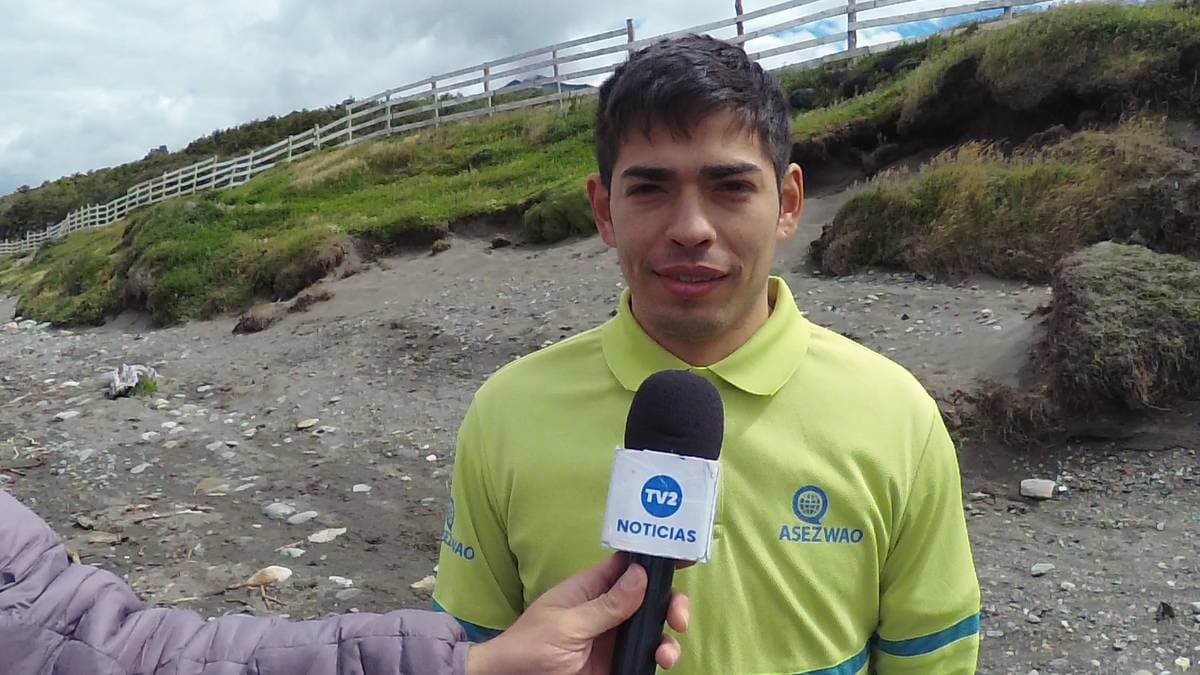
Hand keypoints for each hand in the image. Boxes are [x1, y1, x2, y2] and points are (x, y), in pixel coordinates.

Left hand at [465, 553, 689, 674]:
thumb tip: (641, 575)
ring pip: (655, 628)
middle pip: (652, 596)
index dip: (656, 556)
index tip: (685, 555)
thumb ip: (605, 605)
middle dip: (672, 602)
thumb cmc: (529, 646)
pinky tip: (660, 661)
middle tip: (679, 618)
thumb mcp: (566, 624)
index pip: (629, 564)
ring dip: (669, 635)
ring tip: (666, 652)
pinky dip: (661, 656)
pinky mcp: (619, 663)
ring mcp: (615, 637)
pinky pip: (648, 655)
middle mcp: (609, 609)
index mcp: (593, 588)